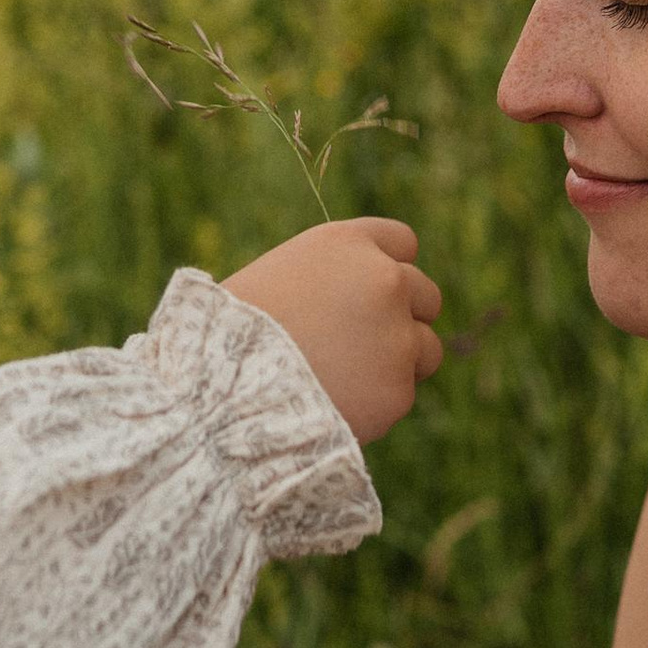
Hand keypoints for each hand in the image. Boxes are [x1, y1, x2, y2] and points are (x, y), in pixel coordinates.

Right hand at [223, 219, 442, 443]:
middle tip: (366, 345)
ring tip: (350, 380)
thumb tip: (364, 303)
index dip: (389, 270)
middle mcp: (384, 280)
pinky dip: (375, 403)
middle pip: (425, 295)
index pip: (402, 243)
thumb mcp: (282, 278)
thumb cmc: (233, 332)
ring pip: (426, 348)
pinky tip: (335, 405)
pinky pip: (400, 394)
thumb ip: (334, 280)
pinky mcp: (399, 389)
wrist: (220, 391)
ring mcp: (397, 335)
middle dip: (404, 318)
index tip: (374, 294)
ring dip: (401, 362)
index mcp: (348, 243)